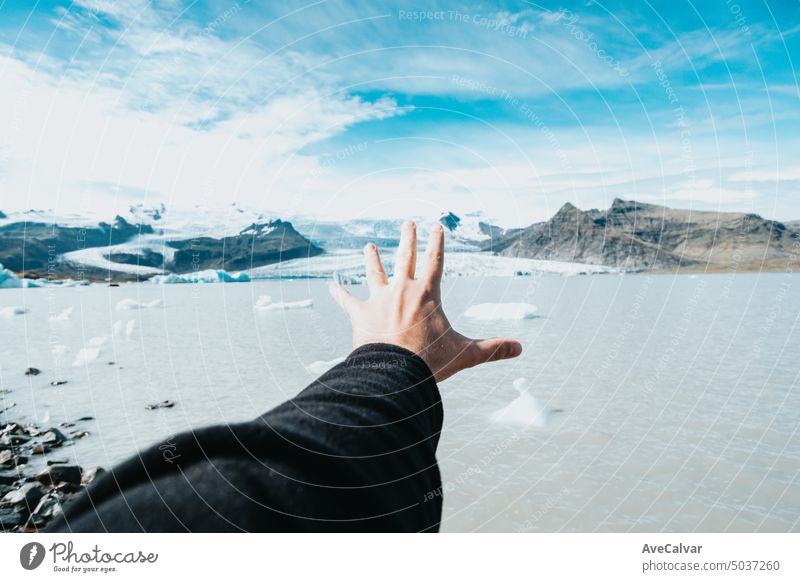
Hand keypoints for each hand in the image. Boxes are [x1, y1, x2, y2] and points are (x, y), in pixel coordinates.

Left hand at [329, 220, 521, 381]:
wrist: (393, 373)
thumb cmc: (429, 362)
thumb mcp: (464, 353)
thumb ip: (492, 348)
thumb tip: (520, 348)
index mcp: (427, 294)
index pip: (435, 260)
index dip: (437, 242)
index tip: (437, 225)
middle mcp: (402, 290)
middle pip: (405, 257)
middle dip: (408, 239)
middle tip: (407, 223)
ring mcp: (379, 300)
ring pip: (375, 273)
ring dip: (372, 259)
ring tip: (369, 246)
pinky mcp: (360, 315)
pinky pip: (347, 301)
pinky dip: (338, 293)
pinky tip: (330, 285)